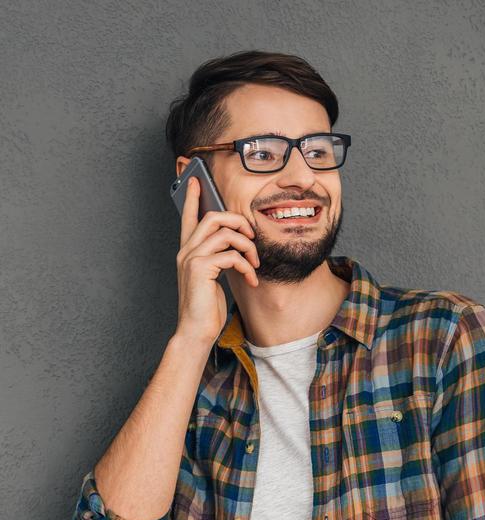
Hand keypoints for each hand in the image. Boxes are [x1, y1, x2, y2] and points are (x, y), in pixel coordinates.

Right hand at [175, 175, 260, 346]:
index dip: (191, 197)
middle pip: (213, 216)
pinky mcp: (201, 268)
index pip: (187, 217)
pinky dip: (246, 266)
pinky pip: (231, 255)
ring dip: (248, 246)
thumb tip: (238, 246)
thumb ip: (219, 259)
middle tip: (252, 237)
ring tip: (255, 264)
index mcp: (187, 252)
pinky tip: (251, 280)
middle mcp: (186, 251)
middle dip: (238, 221)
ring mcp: (191, 258)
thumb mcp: (213, 279)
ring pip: (225, 233)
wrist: (195, 331)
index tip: (196, 179)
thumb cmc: (205, 309)